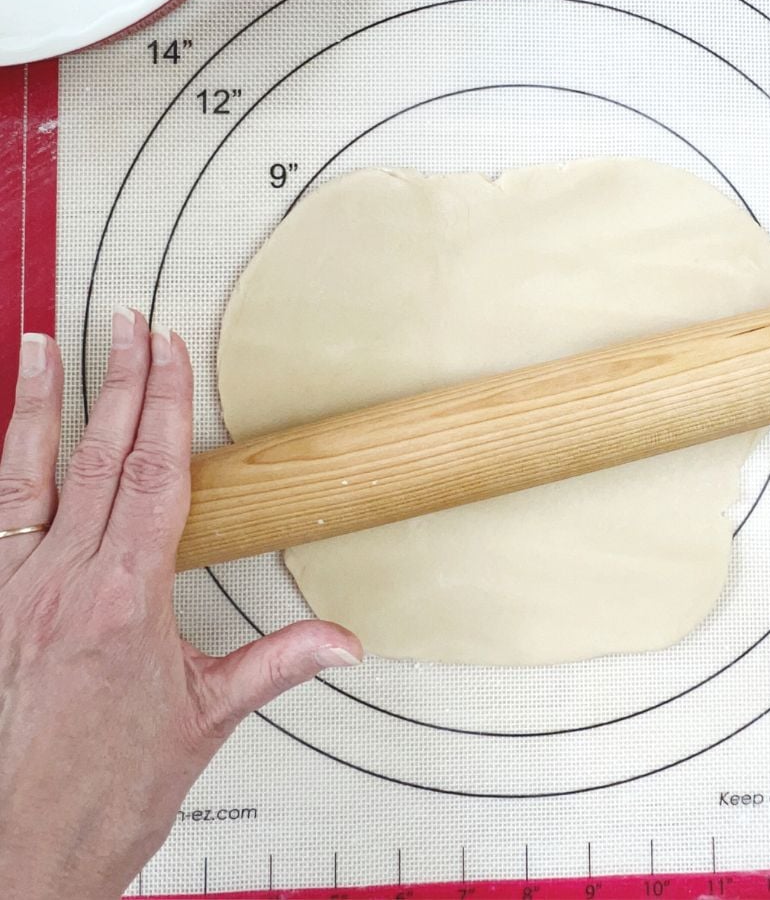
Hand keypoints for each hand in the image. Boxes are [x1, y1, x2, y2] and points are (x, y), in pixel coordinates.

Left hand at [0, 314, 361, 899]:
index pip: (152, 474)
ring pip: (26, 477)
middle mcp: (59, 584)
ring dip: (38, 405)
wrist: (16, 857)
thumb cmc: (99, 799)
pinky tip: (10, 437)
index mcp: (122, 600)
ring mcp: (11, 593)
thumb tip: (341, 641)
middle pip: (96, 456)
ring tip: (43, 346)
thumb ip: (274, 665)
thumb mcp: (200, 727)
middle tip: (125, 319)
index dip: (164, 403)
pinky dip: (5, 469)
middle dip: (117, 379)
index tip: (169, 348)